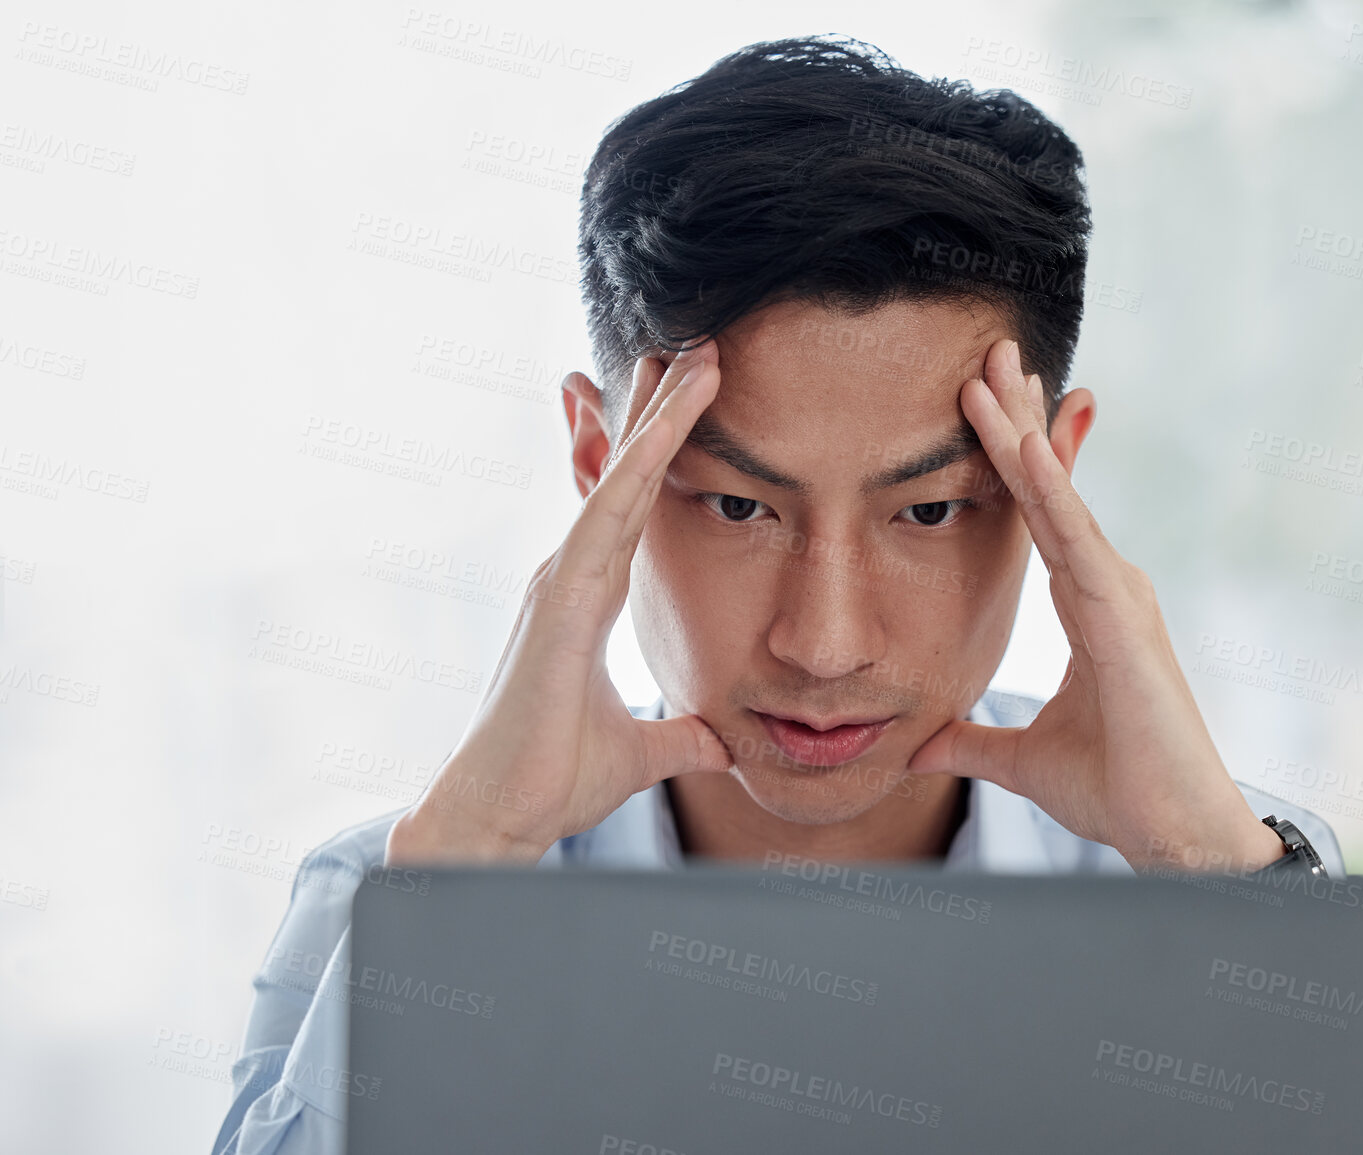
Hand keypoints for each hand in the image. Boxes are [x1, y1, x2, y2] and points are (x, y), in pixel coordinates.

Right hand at [386, 343, 732, 865]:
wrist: (499, 820)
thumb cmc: (553, 780)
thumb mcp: (641, 750)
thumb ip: (679, 736)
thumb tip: (722, 741)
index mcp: (588, 597)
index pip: (633, 506)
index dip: (658, 451)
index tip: (689, 398)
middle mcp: (572, 575)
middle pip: (622, 474)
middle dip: (656, 408)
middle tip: (696, 342)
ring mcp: (561, 580)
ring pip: (618, 478)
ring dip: (659, 416)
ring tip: (698, 354)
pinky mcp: (560, 599)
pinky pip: (609, 515)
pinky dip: (640, 464)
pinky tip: (670, 420)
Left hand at [907, 339, 1285, 875]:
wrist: (1172, 836)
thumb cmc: (1117, 790)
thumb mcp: (1023, 760)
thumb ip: (973, 743)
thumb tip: (922, 745)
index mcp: (1088, 604)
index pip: (1039, 515)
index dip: (1014, 457)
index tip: (985, 401)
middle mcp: (1107, 586)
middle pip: (1051, 489)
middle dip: (1020, 420)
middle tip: (987, 353)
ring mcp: (1120, 596)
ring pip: (1059, 501)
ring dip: (1024, 436)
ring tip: (989, 375)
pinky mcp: (1125, 619)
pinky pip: (1077, 543)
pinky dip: (1050, 493)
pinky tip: (1024, 448)